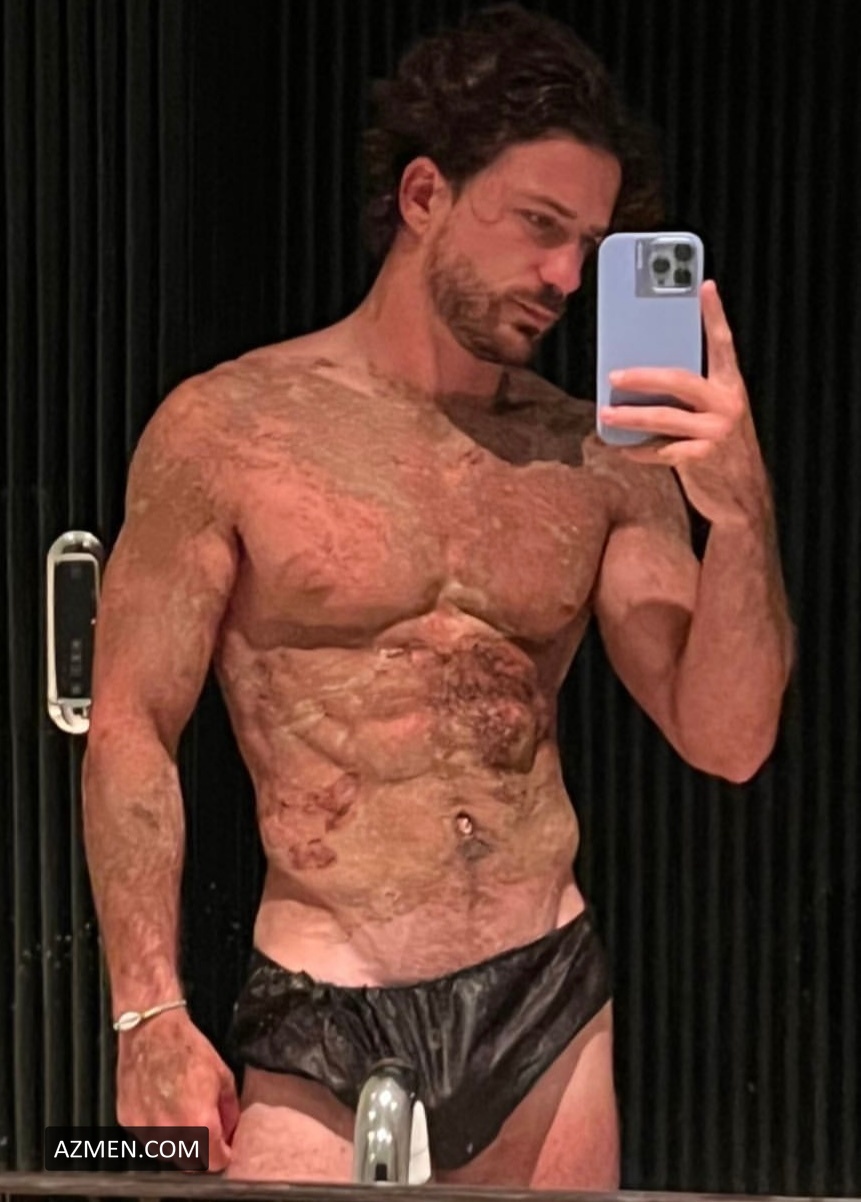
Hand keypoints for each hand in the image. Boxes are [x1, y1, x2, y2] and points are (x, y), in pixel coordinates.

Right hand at [116, 1008, 239, 1171]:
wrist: (152, 1030)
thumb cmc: (188, 1048)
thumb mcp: (223, 1076)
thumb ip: (229, 1110)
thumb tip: (230, 1130)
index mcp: (198, 1122)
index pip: (213, 1162)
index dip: (223, 1155)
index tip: (225, 1147)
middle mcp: (170, 1132)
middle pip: (190, 1163)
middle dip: (202, 1153)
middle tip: (208, 1133)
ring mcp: (146, 1128)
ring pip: (167, 1153)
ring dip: (179, 1144)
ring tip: (184, 1115)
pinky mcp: (128, 1121)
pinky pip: (148, 1137)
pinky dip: (158, 1130)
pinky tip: (163, 1107)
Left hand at [598, 280, 769, 523]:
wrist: (742, 499)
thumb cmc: (721, 451)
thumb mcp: (716, 417)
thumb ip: (692, 397)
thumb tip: (644, 382)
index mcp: (731, 388)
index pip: (723, 344)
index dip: (714, 314)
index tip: (703, 285)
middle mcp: (727, 405)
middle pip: (679, 380)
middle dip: (642, 376)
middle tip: (613, 374)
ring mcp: (716, 432)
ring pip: (663, 417)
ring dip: (629, 416)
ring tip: (605, 412)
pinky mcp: (702, 458)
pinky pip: (660, 450)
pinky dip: (639, 450)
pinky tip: (624, 449)